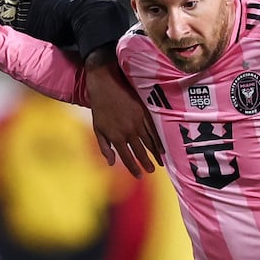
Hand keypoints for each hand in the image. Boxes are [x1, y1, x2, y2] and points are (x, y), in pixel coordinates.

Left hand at [84, 50, 162, 176]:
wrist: (106, 84)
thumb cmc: (100, 107)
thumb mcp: (97, 129)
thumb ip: (104, 147)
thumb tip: (111, 164)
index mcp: (116, 137)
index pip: (127, 158)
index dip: (134, 169)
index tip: (139, 176)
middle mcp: (128, 132)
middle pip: (141, 152)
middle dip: (147, 163)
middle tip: (153, 171)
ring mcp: (138, 122)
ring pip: (150, 142)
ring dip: (156, 154)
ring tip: (161, 162)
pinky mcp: (144, 112)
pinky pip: (154, 130)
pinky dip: (159, 140)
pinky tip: (162, 146)